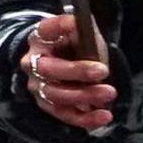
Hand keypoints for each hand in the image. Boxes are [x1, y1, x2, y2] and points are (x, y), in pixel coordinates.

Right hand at [22, 11, 116, 132]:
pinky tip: (103, 116)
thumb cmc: (75, 47)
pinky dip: (84, 118)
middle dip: (76, 71)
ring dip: (84, 95)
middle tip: (102, 71)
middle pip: (48, 69)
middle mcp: (33, 62)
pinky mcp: (48, 105)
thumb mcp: (81, 33)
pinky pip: (64, 114)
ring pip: (56, 95)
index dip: (60, 27)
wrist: (65, 65)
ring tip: (109, 93)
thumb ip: (85, 29)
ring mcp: (38, 86)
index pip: (46, 29)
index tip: (77, 24)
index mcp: (40, 38)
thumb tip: (84, 24)